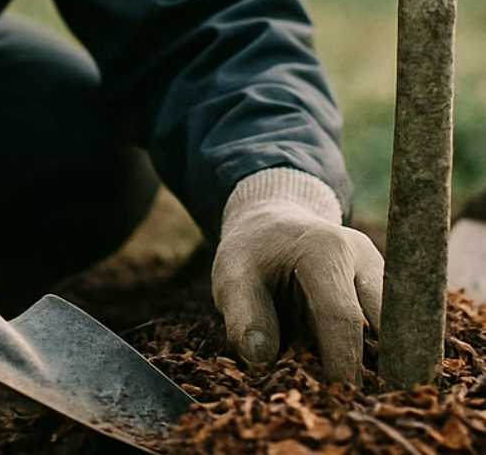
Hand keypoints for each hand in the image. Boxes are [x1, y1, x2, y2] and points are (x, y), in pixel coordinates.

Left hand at [211, 169, 383, 383]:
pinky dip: (382, 356)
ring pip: (396, 329)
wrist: (272, 223)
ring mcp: (379, 272)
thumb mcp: (233, 275)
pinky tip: (370, 382)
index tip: (336, 399)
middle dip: (380, 370)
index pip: (342, 316)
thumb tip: (262, 361)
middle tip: (362, 406)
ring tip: (367, 398)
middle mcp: (363, 257)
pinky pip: (391, 328)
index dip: (342, 363)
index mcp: (326, 250)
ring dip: (385, 364)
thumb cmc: (252, 252)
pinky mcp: (384, 289)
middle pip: (385, 324)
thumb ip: (244, 316)